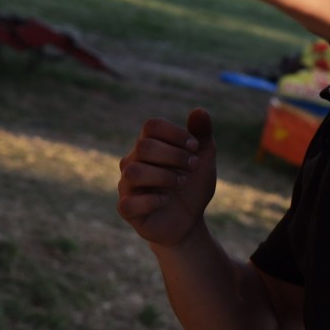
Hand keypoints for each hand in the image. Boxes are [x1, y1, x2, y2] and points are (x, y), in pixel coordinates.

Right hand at [117, 109, 218, 246]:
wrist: (190, 219)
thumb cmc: (192, 184)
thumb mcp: (203, 157)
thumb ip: (202, 134)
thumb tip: (199, 110)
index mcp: (149, 144)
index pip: (152, 125)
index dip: (176, 133)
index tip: (195, 147)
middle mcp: (132, 161)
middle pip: (144, 146)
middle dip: (175, 155)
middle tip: (193, 166)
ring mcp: (127, 185)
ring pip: (134, 171)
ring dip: (165, 176)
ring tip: (183, 182)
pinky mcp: (127, 209)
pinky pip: (128, 202)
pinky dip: (152, 200)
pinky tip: (167, 200)